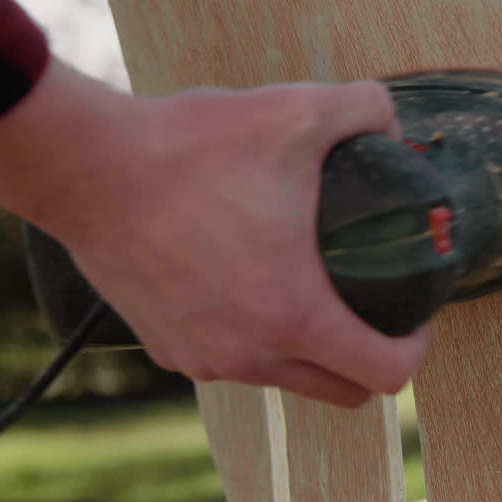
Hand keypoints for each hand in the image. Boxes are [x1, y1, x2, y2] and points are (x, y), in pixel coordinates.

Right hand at [0, 60, 429, 406]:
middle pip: (341, 393)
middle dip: (368, 360)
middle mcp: (250, 355)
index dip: (414, 350)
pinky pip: (229, 360)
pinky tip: (246, 286)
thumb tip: (393, 121)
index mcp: (295, 315)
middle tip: (370, 307)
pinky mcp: (165, 349)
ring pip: (282, 378)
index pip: (385, 376)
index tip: (411, 317)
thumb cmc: (191, 146)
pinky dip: (251, 338)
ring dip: (308, 351)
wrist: (87, 169)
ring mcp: (203, 359)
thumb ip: (365, 109)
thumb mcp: (294, 110)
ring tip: (310, 290)